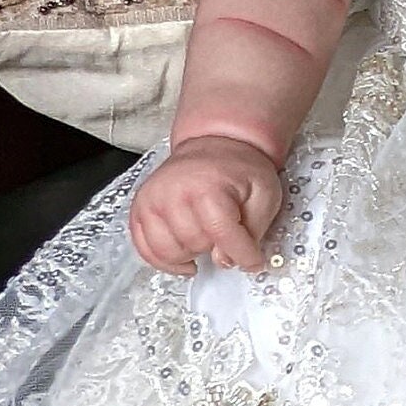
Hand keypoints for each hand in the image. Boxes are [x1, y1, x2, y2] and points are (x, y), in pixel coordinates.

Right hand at [129, 135, 286, 275]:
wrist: (216, 145)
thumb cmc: (239, 170)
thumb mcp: (265, 195)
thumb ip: (252, 231)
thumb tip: (226, 260)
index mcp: (207, 187)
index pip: (222, 235)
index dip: (243, 254)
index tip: (253, 260)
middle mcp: (173, 193)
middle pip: (195, 245)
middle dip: (215, 247)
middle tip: (225, 232)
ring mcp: (152, 201)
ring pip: (168, 252)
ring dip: (190, 254)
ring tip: (205, 238)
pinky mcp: (140, 209)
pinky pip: (144, 249)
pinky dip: (164, 260)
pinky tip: (184, 257)